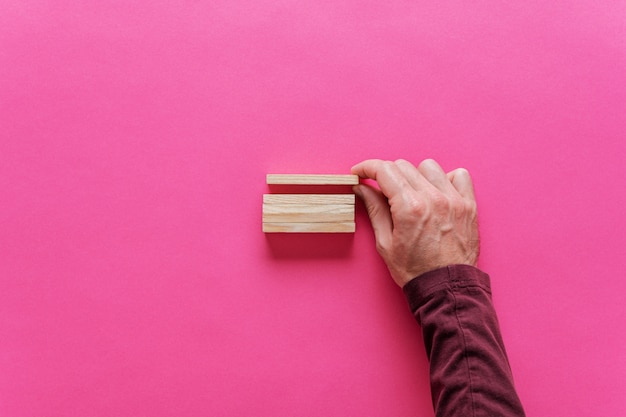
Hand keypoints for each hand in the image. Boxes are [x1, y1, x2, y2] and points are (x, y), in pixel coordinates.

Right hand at [351, 159, 479, 286]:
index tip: (360, 172)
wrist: (446, 288)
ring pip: (428, 167)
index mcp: (410, 208)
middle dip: (386, 174)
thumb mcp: (385, 243)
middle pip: (403, 166)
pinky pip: (460, 175)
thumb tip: (362, 187)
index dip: (367, 167)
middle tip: (382, 190)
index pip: (384, 170)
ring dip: (415, 175)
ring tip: (412, 194)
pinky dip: (447, 179)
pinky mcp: (469, 205)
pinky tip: (437, 193)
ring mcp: (454, 200)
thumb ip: (374, 209)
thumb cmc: (415, 270)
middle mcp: (433, 198)